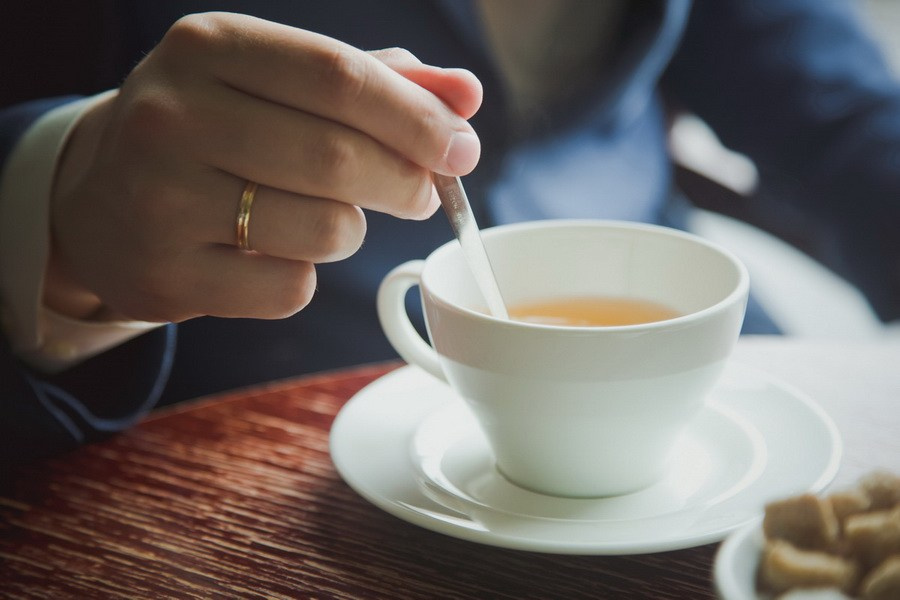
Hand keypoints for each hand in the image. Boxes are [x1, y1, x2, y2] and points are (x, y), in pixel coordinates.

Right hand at [46, 12, 481, 322]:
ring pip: (324, 230)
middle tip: (422, 193)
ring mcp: (161, 200)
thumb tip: (465, 94)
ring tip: (324, 217)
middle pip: (339, 158)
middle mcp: (172, 117)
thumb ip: (376, 83)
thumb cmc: (213, 131)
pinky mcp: (167, 275)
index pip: (341, 77)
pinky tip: (272, 254)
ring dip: (350, 231)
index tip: (462, 147)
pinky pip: (291, 288)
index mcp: (209, 48)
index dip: (418, 118)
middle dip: (406, 182)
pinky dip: (305, 276)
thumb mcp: (277, 83)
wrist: (101, 199)